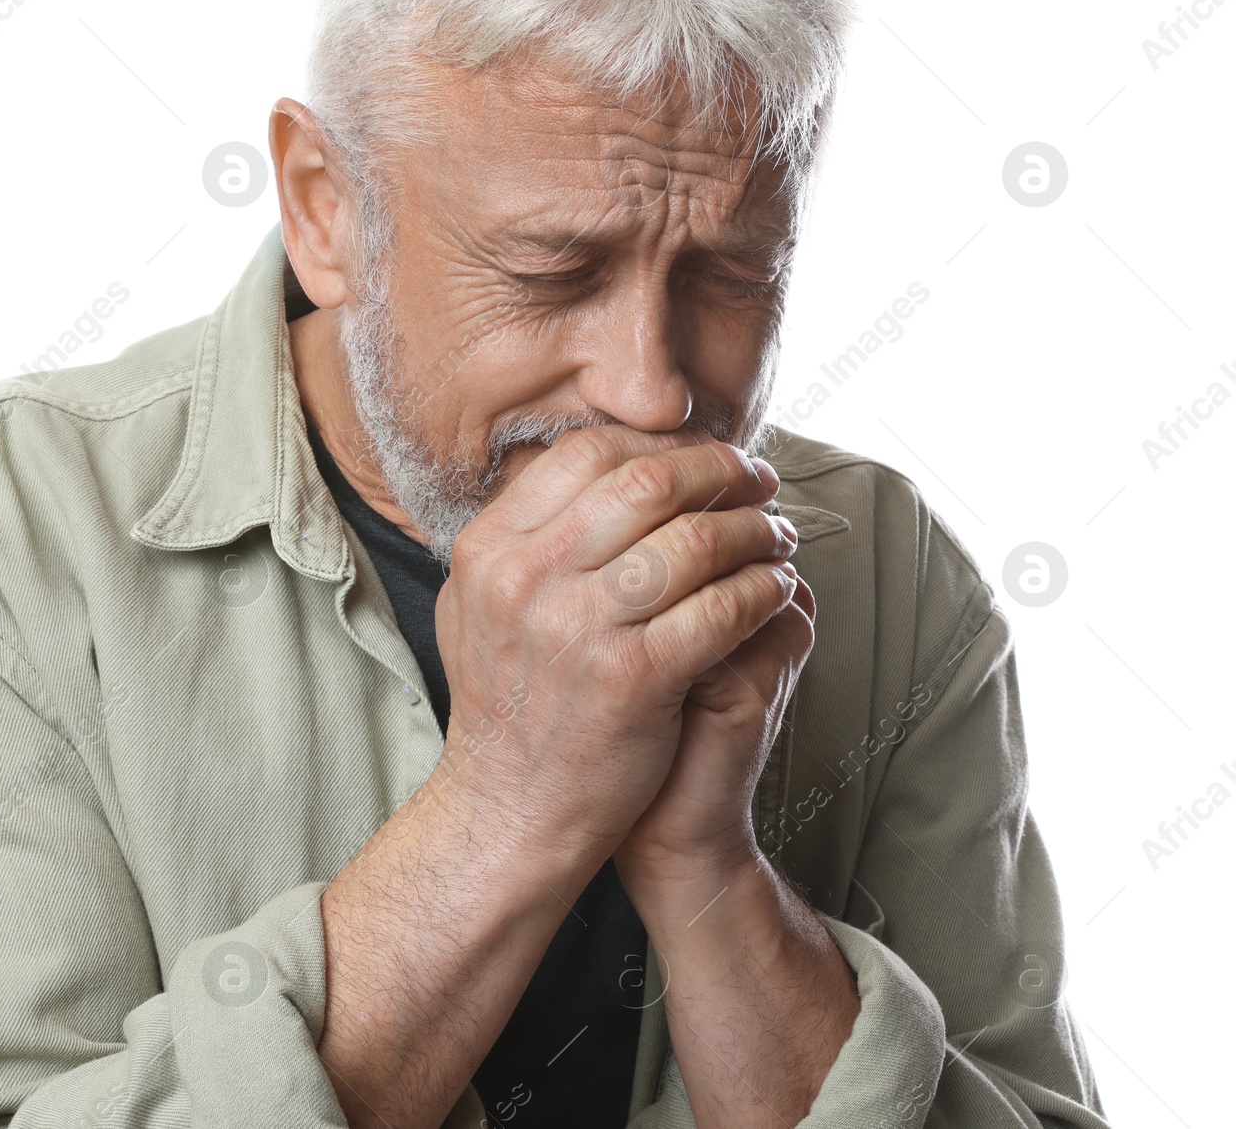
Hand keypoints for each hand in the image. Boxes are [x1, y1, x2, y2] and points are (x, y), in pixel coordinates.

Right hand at [428, 425, 798, 878]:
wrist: (508, 811)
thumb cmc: (506, 703)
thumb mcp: (477, 602)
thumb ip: (524, 534)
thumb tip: (598, 467)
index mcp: (491, 547)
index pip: (588, 452)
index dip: (659, 442)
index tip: (700, 456)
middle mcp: (528, 577)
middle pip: (647, 479)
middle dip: (720, 470)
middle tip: (758, 480)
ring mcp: (579, 628)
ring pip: (696, 539)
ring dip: (754, 529)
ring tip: (776, 535)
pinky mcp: (635, 681)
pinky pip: (723, 608)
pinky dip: (762, 588)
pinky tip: (776, 587)